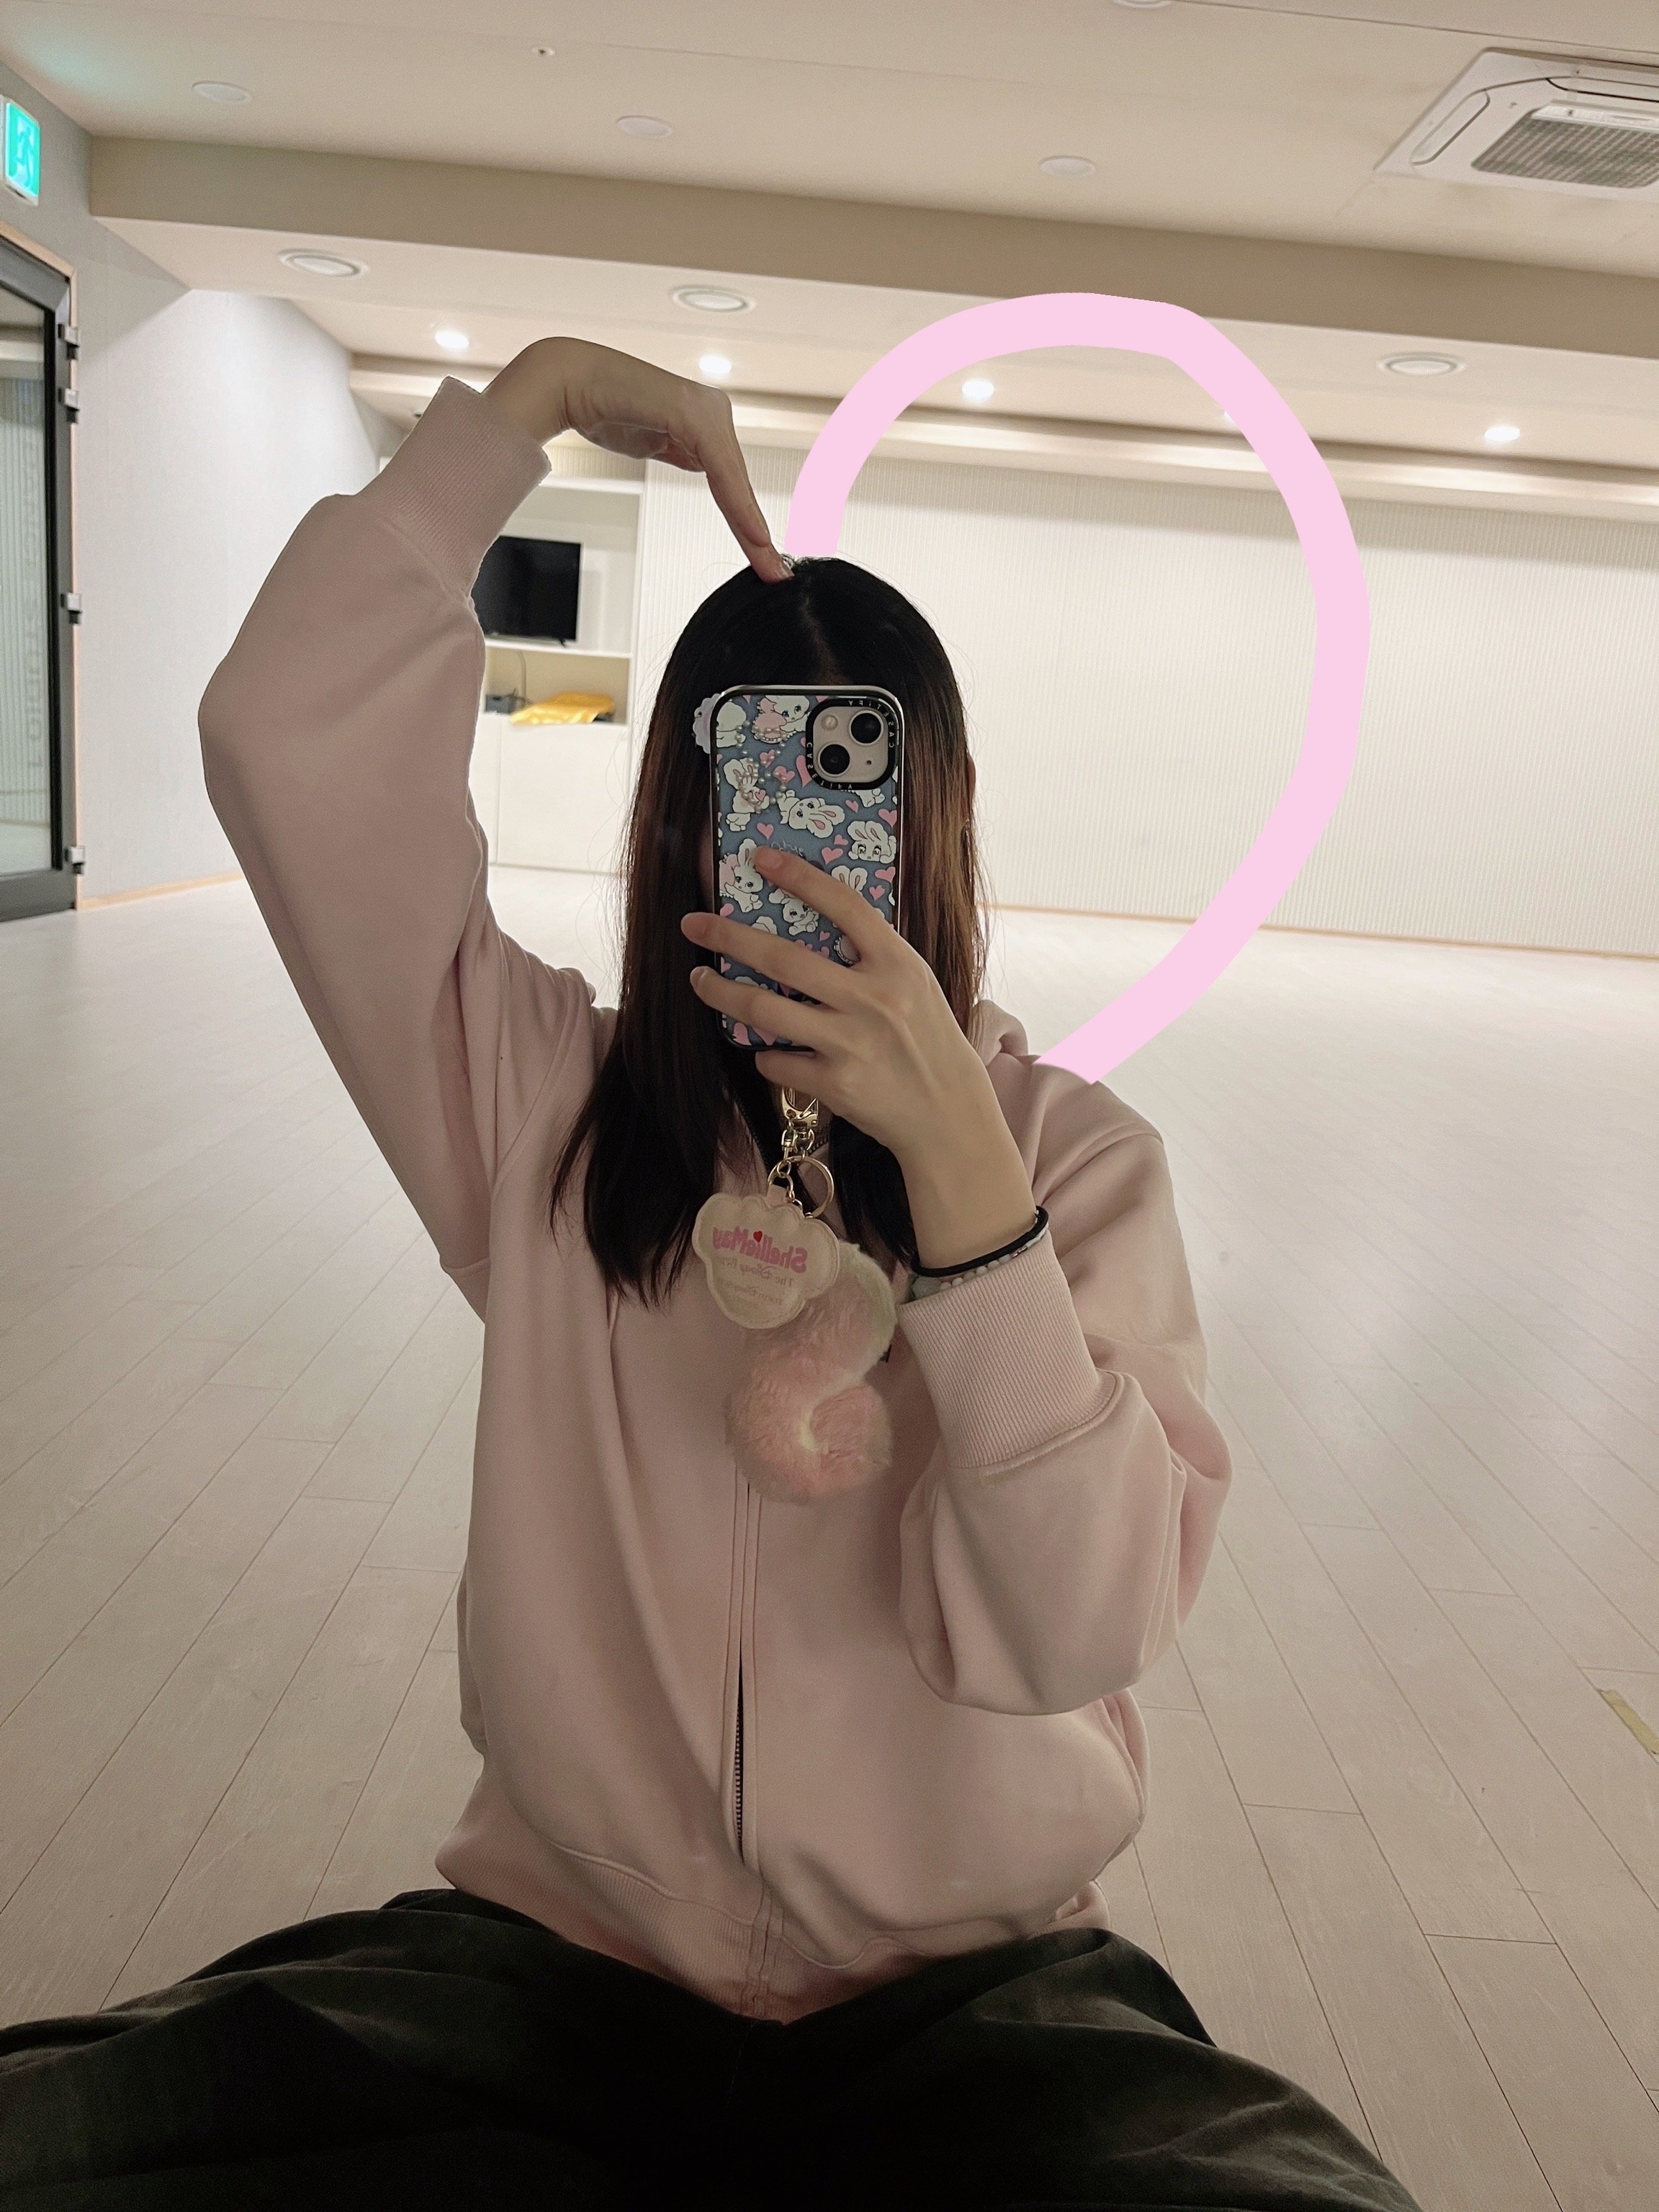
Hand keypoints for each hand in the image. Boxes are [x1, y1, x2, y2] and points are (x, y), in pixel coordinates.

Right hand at [483, 337, 786, 582]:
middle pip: (738, 483)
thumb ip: (681, 451)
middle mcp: (712, 410)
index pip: (732, 478)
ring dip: (749, 525)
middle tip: (774, 570)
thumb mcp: (655, 440)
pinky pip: (722, 469)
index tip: (764, 556)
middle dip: (755, 532)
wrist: (571, 382)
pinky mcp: (694, 415)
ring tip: (766, 560)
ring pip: (735, 480)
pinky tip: (751, 532)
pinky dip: (737, 504)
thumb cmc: (606, 407)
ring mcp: (706, 411)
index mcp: (705, 416)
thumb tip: (699, 465)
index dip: (746, 519)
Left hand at [682, 850, 1037, 1270]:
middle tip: (692, 924)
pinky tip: (769, 1051)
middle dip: (728, 937)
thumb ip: (872, 956)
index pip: (844, 906)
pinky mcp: (835, 1083)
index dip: (800, 877)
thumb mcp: (914, 984)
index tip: (760, 858)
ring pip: (764, 1009)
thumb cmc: (927, 1040)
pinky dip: (765, 1054)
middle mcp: (873, 999)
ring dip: (721, 992)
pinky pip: (776, 1061)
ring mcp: (852, 1042)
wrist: (948, 1112)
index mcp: (897, 964)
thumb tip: (811, 923)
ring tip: (700, 980)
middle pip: (784, 957)